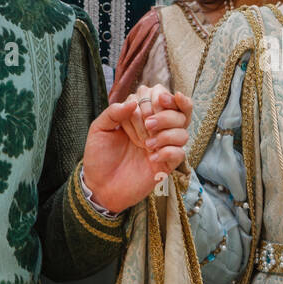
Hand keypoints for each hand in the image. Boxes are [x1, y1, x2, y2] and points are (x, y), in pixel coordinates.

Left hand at [82, 85, 192, 213]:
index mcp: (142, 116)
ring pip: (183, 132)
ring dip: (166, 134)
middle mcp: (157, 129)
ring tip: (146, 145)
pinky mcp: (167, 164)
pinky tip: (152, 157)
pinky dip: (168, 152)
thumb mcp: (99, 129)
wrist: (100, 186)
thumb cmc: (99, 157)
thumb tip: (133, 101)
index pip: (164, 97)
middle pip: (180, 112)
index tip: (157, 100)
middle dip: (165, 115)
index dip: (164, 97)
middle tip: (147, 124)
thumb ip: (113, 112)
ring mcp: (164, 146)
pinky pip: (180, 153)